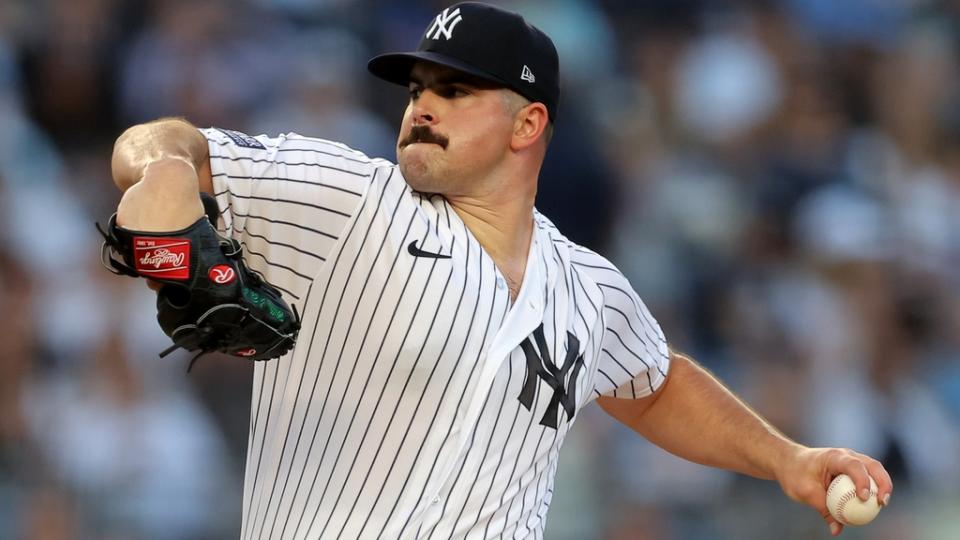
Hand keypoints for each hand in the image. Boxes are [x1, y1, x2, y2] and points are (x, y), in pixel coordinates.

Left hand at [775, 446, 892, 535]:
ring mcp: (851, 461)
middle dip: (883, 483)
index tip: (863, 498)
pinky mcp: (852, 470)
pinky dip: (873, 489)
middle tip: (882, 503)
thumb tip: (837, 530)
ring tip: (881, 504)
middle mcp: (846, 456)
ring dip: (882, 486)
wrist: (788, 462)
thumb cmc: (794, 473)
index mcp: (834, 457)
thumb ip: (823, 510)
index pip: (854, 465)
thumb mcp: (805, 492)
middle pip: (873, 466)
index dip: (862, 480)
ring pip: (874, 471)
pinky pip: (868, 479)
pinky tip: (872, 505)